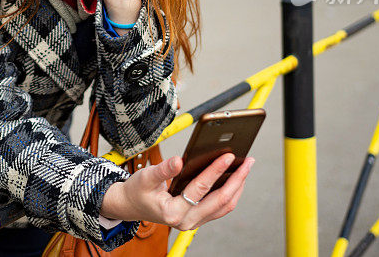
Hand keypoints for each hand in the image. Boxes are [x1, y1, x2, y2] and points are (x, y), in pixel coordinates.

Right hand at [100, 154, 254, 230]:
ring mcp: (194, 221)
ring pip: (224, 206)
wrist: (130, 207)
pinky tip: (235, 177)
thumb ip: (163, 170)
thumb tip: (180, 160)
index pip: (201, 189)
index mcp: (173, 212)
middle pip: (221, 201)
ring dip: (237, 187)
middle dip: (237, 180)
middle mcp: (187, 221)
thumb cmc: (137, 191)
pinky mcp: (197, 218)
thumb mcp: (145, 178)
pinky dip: (230, 192)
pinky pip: (220, 207)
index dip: (215, 171)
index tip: (228, 156)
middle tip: (248, 161)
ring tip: (245, 167)